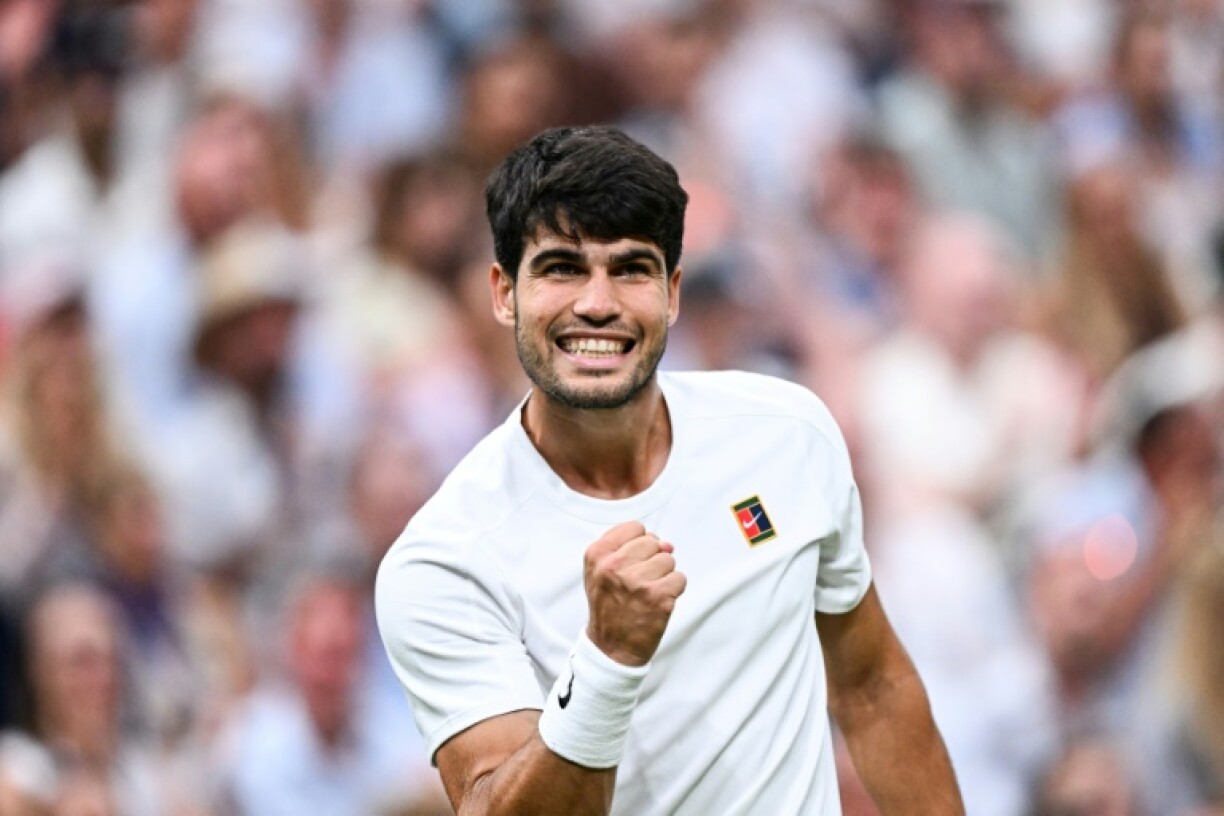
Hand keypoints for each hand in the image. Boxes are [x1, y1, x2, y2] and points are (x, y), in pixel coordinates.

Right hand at [583, 521, 685, 666]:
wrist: (610, 648)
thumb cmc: (608, 606)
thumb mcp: (601, 571)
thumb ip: (628, 549)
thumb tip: (667, 544)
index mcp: (597, 554)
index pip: (635, 528)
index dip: (640, 545)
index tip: (633, 562)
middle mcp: (615, 565)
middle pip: (653, 542)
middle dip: (652, 560)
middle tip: (638, 583)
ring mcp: (637, 581)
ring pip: (668, 560)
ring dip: (663, 576)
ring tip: (646, 594)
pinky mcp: (658, 597)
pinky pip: (680, 578)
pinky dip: (674, 590)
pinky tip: (658, 602)